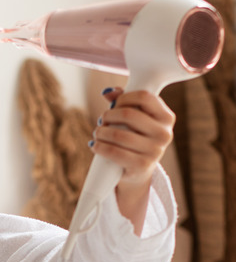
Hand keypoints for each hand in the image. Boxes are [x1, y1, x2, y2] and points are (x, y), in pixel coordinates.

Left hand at [92, 88, 174, 232]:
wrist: (138, 170)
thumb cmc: (135, 137)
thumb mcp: (134, 118)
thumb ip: (124, 101)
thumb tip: (108, 92)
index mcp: (166, 117)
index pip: (145, 97)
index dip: (125, 97)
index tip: (115, 104)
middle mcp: (164, 134)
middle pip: (128, 114)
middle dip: (108, 115)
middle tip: (102, 120)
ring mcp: (155, 151)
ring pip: (118, 134)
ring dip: (101, 132)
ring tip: (97, 133)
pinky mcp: (142, 166)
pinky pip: (114, 152)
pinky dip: (100, 147)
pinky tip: (95, 145)